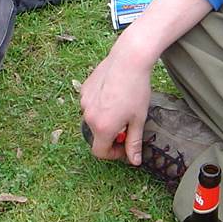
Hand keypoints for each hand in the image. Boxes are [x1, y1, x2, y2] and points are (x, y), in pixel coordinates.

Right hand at [79, 45, 153, 164]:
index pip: (100, 152)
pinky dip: (100, 105)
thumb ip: (133, 142)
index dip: (113, 154)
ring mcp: (84, 102)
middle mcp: (89, 116)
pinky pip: (90, 104)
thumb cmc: (136, 90)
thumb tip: (134, 162)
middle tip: (126, 125)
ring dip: (105, 119)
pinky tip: (114, 94)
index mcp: (102, 128)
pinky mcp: (84, 89)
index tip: (124, 146)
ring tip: (121, 106)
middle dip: (110, 134)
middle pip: (97, 135)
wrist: (129, 60)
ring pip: (93, 118)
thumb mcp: (138, 120)